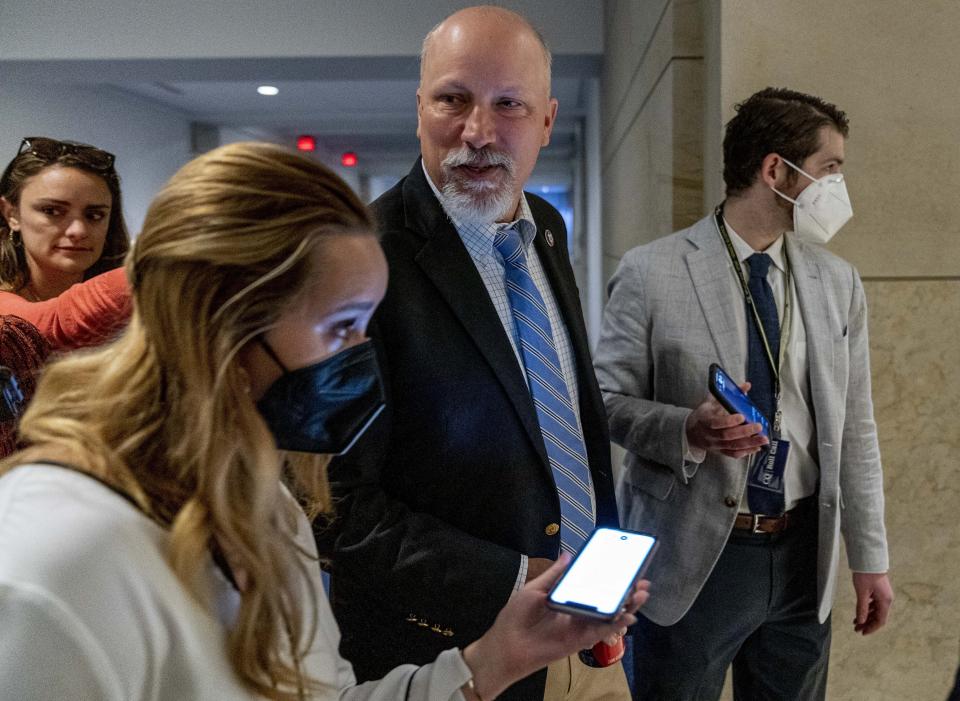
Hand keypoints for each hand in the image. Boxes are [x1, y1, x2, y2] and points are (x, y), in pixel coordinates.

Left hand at [462, 553, 648, 699]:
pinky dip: (616, 624)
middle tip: (641, 581)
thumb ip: (555, 575)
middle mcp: (577, 610)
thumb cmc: (516, 616)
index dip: (609, 577)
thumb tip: (569, 555)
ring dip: (626, 606)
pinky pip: (602, 631)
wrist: (507, 645)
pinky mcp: (580, 640)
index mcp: (566, 597)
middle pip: (606, 600)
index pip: (593, 585)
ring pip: (609, 615)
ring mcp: (580, 625)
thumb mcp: (535, 589)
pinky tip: (628, 615)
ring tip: (640, 594)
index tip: (625, 567)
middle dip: (625, 591)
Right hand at [686, 382, 767, 458]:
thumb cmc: (704, 414)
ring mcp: (715, 444)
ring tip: (763, 439)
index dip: (729, 421)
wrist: (691, 431)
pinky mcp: (720, 451)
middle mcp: (709, 434)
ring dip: (750, 443)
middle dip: (745, 431)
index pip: (716, 422)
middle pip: (727, 435)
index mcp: (705, 420)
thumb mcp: (711, 401)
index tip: (741, 416)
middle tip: (758, 426)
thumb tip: (746, 386)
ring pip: (733, 446)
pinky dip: (746, 451)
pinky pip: (733, 454)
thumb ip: (728, 394)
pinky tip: (756, 447)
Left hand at [851, 572, 892, 634]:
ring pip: (875, 610)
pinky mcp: (878, 590)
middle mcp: (887, 599)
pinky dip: (867, 608)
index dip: (872, 628)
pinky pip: (874, 603)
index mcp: (885, 601)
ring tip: (855, 621)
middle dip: (867, 623)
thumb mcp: (862, 592)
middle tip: (856, 628)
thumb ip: (861, 608)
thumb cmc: (866, 574)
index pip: (880, 620)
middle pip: (878, 616)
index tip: (862, 632)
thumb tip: (861, 621)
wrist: (869, 559)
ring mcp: (883, 594)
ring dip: (866, 616)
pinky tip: (859, 610)